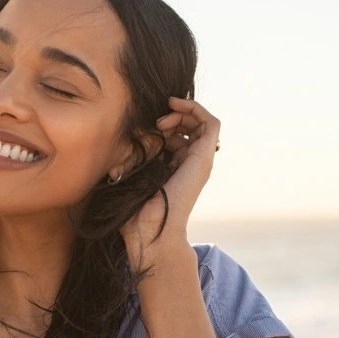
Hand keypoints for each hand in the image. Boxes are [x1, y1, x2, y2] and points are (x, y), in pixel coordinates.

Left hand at [120, 96, 220, 268]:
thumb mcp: (131, 173)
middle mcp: (192, 163)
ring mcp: (200, 160)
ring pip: (202, 122)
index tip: (146, 126)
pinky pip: (212, 123)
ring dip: (183, 112)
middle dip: (174, 116)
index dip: (164, 123)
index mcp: (176, 167)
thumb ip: (133, 157)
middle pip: (191, 126)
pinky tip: (175, 106)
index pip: (178, 135)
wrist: (150, 230)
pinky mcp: (204, 157)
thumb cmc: (136, 210)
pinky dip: (196, 108)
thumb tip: (127, 140)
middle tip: (155, 123)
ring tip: (162, 121)